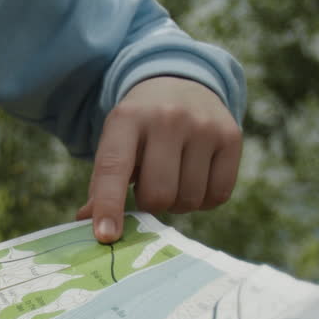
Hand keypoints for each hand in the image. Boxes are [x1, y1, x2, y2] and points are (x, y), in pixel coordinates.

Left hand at [78, 76, 242, 241]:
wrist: (180, 81)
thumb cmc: (139, 127)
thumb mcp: (115, 142)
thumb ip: (101, 184)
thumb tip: (87, 222)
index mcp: (128, 118)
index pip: (115, 168)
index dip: (109, 205)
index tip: (106, 236)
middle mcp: (168, 118)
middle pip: (158, 195)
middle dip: (150, 204)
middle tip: (149, 188)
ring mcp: (204, 126)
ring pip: (189, 200)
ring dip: (177, 203)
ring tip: (173, 178)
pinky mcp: (231, 137)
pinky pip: (217, 196)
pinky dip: (203, 200)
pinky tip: (195, 179)